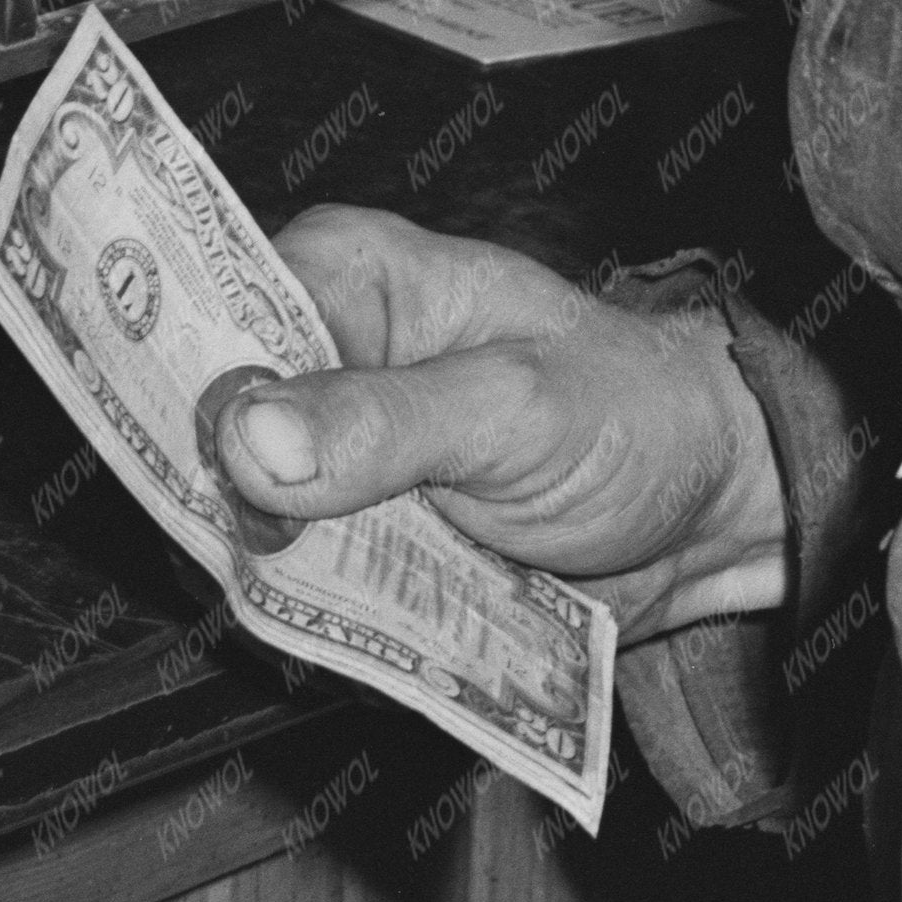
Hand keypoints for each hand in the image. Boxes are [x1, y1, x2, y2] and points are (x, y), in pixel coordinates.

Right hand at [194, 206, 790, 645]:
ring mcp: (338, 455)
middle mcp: (323, 355)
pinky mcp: (361, 536)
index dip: (192, 394)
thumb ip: (382, 420)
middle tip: (309, 553)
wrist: (710, 508)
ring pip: (253, 524)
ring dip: (293, 578)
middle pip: (215, 433)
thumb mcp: (512, 409)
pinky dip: (333, 619)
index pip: (214, 316)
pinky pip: (306, 585)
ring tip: (378, 589)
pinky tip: (381, 627)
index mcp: (344, 274)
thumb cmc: (630, 414)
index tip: (211, 474)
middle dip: (240, 507)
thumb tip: (246, 438)